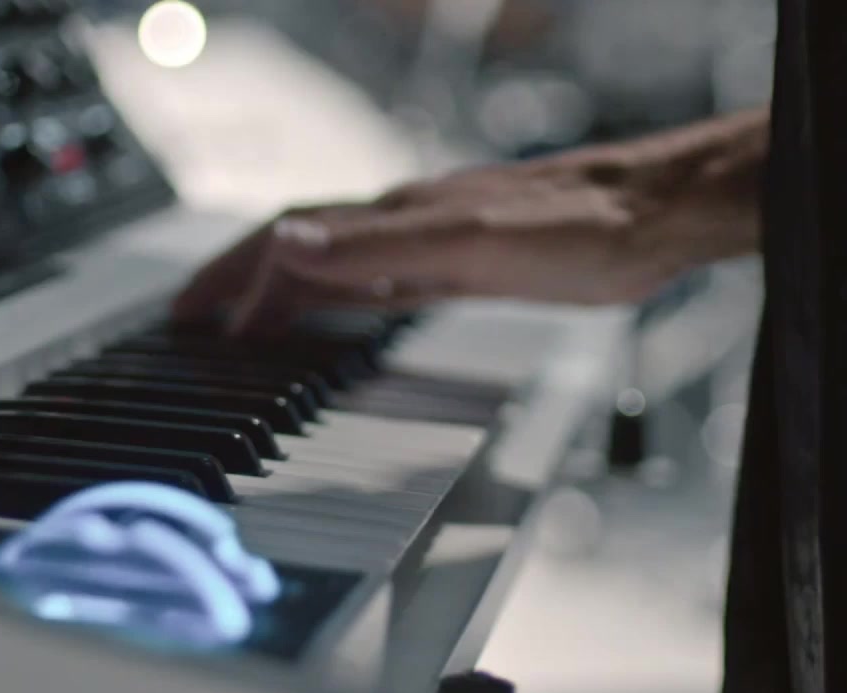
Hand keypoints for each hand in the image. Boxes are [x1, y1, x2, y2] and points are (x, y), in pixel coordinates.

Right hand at [172, 110, 766, 334]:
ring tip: (241, 321)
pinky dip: (337, 299)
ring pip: (333, 262)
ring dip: (279, 290)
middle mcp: (403, 222)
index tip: (196, 321)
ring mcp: (430, 239)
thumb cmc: (580, 229)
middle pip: (297, 246)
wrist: (655, 216)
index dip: (236, 281)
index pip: (289, 244)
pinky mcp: (462, 260)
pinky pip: (378, 279)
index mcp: (395, 217)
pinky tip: (338, 313)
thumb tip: (287, 243)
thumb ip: (378, 246)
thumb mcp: (473, 244)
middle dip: (237, 279)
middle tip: (192, 317)